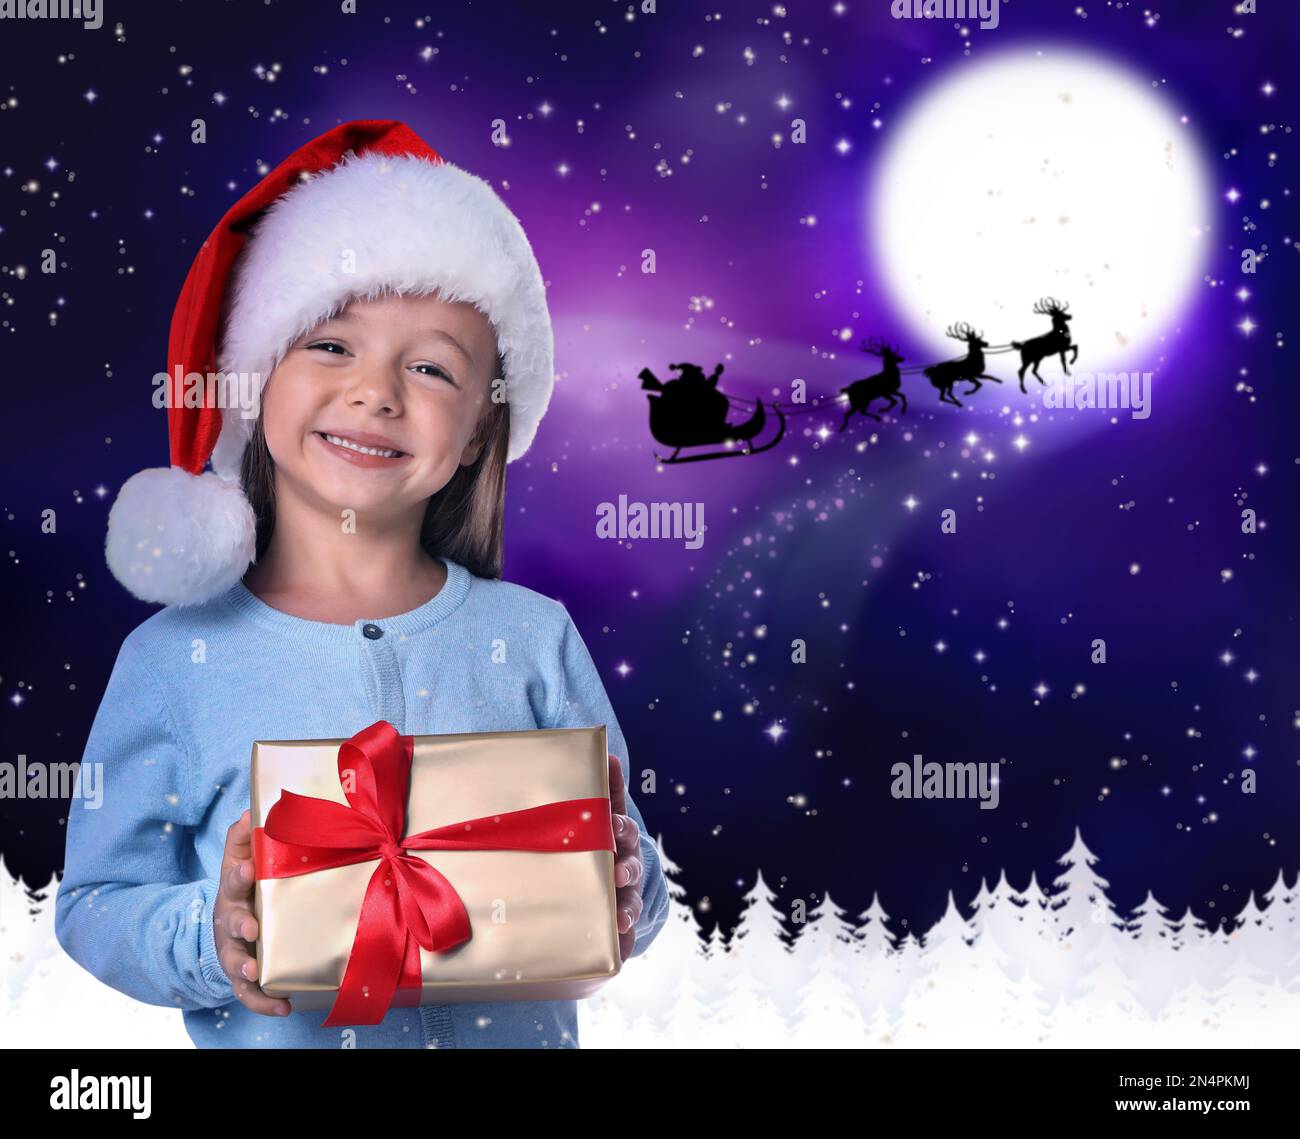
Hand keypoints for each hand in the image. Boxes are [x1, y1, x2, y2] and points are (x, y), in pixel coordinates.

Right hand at [214, 809, 291, 1015]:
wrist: (231, 922)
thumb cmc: (246, 886)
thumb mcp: (242, 857)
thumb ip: (245, 836)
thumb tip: (250, 811)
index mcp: (234, 891)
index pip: (235, 879)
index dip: (241, 873)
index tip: (250, 867)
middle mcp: (230, 923)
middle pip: (231, 925)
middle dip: (240, 925)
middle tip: (252, 928)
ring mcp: (235, 952)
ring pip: (235, 963)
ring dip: (244, 968)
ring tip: (255, 972)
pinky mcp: (244, 976)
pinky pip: (250, 994)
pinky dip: (264, 1002)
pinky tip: (284, 1006)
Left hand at [607, 755, 643, 962]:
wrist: (610, 877)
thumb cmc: (597, 838)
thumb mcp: (596, 814)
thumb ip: (600, 787)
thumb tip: (604, 750)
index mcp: (619, 835)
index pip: (621, 826)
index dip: (619, 826)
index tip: (614, 827)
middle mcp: (627, 863)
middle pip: (630, 864)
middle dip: (625, 868)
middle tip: (617, 872)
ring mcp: (626, 893)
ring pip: (630, 900)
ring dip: (627, 908)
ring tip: (620, 918)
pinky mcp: (622, 920)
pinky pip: (625, 934)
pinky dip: (623, 943)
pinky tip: (619, 951)